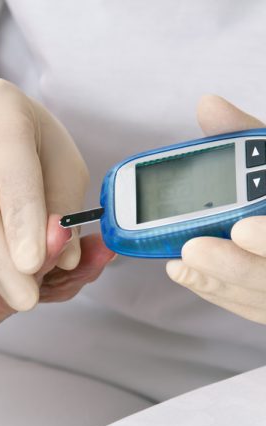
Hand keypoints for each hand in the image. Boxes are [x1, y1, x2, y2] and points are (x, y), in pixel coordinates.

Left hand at [166, 94, 265, 323]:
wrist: (265, 216)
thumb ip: (245, 135)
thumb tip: (207, 105)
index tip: (242, 227)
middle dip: (238, 266)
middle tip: (193, 249)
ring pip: (265, 299)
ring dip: (221, 282)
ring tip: (181, 262)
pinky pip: (251, 306)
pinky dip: (219, 292)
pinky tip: (185, 272)